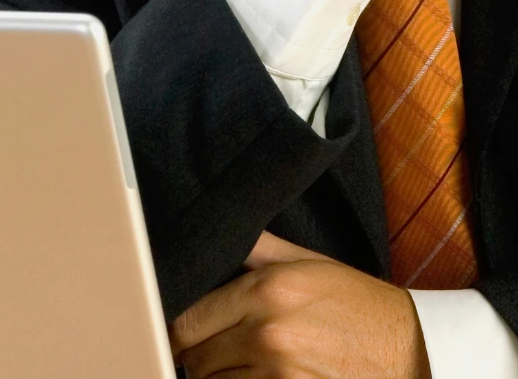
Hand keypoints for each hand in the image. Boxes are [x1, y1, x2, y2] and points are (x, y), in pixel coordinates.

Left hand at [168, 232, 430, 377]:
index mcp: (264, 291)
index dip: (177, 331)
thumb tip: (214, 227)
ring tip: (237, 365)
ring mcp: (284, 374)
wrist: (415, 349)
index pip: (187, 321)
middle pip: (197, 360)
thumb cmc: (356, 302)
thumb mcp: (304, 261)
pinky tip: (256, 377)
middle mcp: (268, 333)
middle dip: (197, 357)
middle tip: (210, 351)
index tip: (180, 333)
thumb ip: (253, 246)